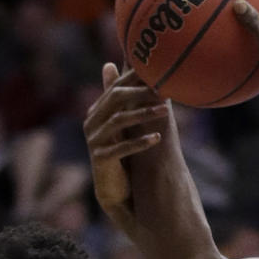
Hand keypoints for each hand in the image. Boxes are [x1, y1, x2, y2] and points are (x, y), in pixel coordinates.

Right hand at [83, 64, 169, 228]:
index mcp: (97, 111)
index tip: (157, 72)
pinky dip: (140, 142)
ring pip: (119, 120)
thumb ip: (125, 101)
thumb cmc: (122, 153)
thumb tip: (126, 69)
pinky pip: (121, 148)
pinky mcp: (100, 159)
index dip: (134, 78)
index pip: (116, 87)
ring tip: (166, 110)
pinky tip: (157, 137)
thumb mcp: (124, 126)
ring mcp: (94, 141)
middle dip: (140, 92)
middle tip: (163, 89)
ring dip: (144, 113)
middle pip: (115, 99)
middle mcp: (91, 122)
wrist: (114, 189)